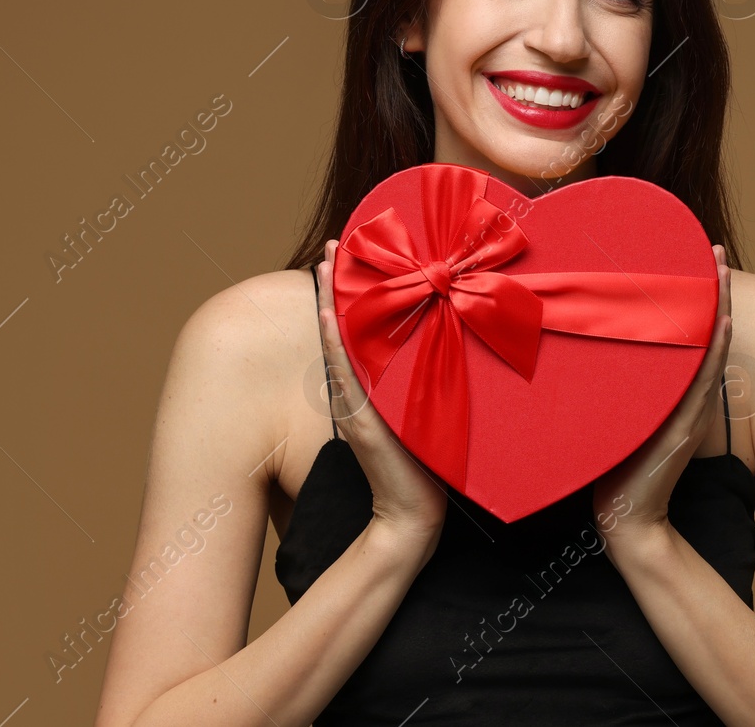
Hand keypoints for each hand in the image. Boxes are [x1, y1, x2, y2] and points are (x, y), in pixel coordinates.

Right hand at [317, 239, 448, 551]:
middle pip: (343, 326)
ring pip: (340, 341)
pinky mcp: (362, 417)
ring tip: (324, 264)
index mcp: (374, 385)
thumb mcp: (416, 413)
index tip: (346, 256)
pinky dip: (333, 342)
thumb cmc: (419, 465)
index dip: (348, 294)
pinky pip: (345, 371)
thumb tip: (430, 347)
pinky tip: (326, 315)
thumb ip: (410, 386)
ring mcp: (358, 401)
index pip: (357, 329)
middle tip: (332, 244)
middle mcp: (362, 389)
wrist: (413, 510)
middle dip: (336, 285)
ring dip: (330, 302)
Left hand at [591, 244, 732, 549]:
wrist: (624, 515)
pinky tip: (722, 322)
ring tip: (722, 271)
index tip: (694, 260)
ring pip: (708, 347)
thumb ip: (614, 385)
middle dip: (711, 290)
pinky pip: (704, 380)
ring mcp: (688, 408)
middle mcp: (684, 394)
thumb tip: (586, 347)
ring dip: (718, 308)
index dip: (694, 298)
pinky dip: (715, 350)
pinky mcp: (685, 424)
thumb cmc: (614, 467)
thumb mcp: (615, 414)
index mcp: (669, 390)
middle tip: (715, 250)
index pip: (687, 335)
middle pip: (705, 332)